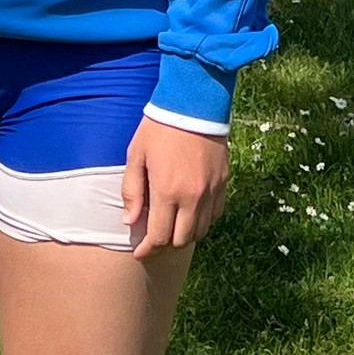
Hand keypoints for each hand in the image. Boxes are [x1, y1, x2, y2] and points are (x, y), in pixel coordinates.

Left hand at [121, 117, 228, 260]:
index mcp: (167, 191)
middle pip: (181, 240)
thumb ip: (133, 191)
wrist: (194, 102)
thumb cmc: (159, 127)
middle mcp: (192, 197)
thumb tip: (130, 222)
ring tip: (172, 226)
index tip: (140, 252)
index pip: (159, 237)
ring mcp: (211, 191)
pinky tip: (191, 212)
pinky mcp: (223, 183)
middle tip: (154, 239)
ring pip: (200, 231)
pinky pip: (215, 214)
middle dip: (165, 245)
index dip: (148, 249)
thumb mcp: (137, 155)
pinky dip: (203, 220)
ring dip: (185, 234)